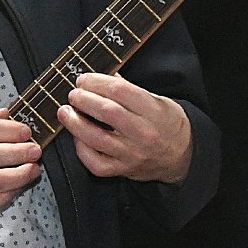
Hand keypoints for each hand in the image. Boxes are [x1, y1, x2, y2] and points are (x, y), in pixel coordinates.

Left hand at [60, 71, 192, 182]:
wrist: (182, 155)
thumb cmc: (167, 125)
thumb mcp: (157, 100)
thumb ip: (129, 90)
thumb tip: (101, 77)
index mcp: (153, 111)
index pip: (120, 91)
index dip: (96, 82)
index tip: (84, 79)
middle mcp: (143, 133)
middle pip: (106, 112)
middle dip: (82, 99)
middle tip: (73, 95)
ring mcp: (132, 154)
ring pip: (95, 138)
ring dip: (74, 122)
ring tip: (65, 112)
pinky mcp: (122, 170)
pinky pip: (95, 162)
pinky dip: (81, 148)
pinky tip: (77, 137)